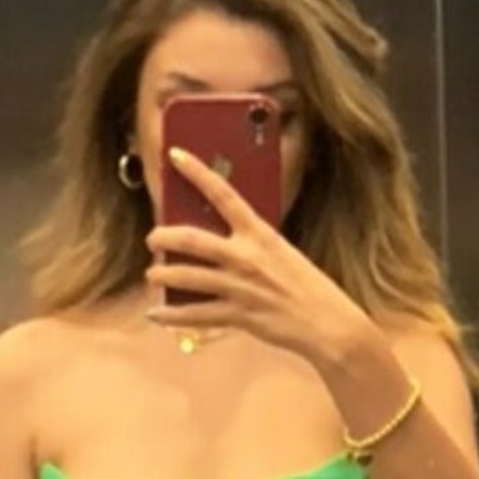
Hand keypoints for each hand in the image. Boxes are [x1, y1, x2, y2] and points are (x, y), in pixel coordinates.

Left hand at [144, 146, 365, 365]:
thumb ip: (253, 245)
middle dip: (162, 237)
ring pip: (186, 277)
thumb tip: (222, 241)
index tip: (176, 155)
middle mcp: (246, 256)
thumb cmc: (308, 287)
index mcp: (260, 234)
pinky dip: (170, 316)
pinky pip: (194, 314)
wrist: (326, 322)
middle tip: (153, 239)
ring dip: (161, 276)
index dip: (197, 172)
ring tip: (152, 276)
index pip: (224, 194)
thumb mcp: (283, 253)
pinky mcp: (237, 315)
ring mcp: (239, 286)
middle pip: (190, 238)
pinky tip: (155, 315)